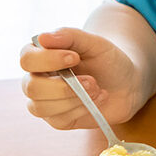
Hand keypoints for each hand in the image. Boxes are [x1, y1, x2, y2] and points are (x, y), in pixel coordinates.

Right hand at [19, 28, 141, 129]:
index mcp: (41, 56)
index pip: (27, 59)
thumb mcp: (94, 43)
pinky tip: (98, 98)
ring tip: (97, 89)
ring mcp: (45, 101)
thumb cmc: (107, 60)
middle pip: (31, 87)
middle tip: (92, 80)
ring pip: (41, 107)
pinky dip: (81, 109)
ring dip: (74, 99)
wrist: (128, 83)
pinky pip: (59, 120)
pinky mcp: (58, 119)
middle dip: (63, 86)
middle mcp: (37, 79)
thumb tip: (42, 38)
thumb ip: (69, 36)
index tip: (75, 57)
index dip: (48, 60)